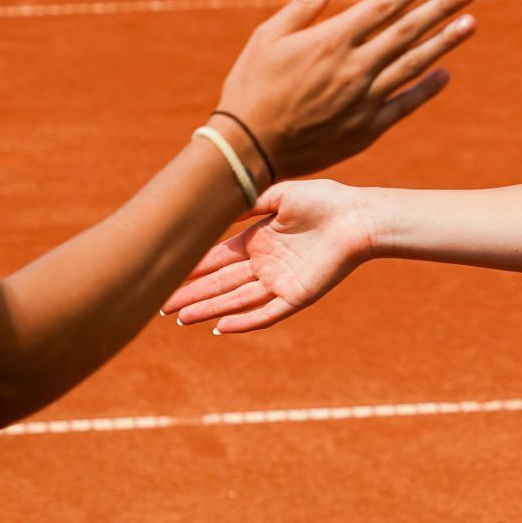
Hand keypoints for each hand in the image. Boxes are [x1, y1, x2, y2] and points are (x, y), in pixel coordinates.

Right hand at [163, 179, 374, 333]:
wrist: (359, 217)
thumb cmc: (325, 201)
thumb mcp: (280, 195)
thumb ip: (249, 203)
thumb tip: (217, 211)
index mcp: (259, 240)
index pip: (218, 257)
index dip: (194, 267)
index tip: (166, 272)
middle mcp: (265, 264)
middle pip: (221, 283)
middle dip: (192, 294)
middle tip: (162, 305)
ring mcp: (280, 282)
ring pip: (236, 300)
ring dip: (209, 310)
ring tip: (181, 319)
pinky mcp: (297, 296)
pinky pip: (266, 314)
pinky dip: (244, 322)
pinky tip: (220, 327)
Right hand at [214, 0, 475, 180]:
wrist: (247, 149)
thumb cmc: (251, 87)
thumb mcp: (269, 37)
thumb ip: (304, 5)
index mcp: (330, 40)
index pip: (384, 6)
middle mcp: (354, 68)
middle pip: (408, 31)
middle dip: (441, 8)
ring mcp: (363, 100)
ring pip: (413, 65)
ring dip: (444, 42)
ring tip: (469, 23)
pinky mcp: (366, 129)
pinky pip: (405, 104)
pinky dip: (426, 88)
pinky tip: (445, 74)